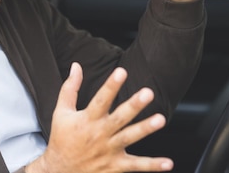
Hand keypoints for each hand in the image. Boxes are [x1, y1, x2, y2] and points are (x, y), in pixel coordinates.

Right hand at [26, 64, 172, 172]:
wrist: (60, 170)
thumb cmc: (62, 138)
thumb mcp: (61, 111)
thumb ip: (70, 88)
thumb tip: (76, 66)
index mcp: (87, 119)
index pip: (100, 100)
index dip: (111, 86)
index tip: (122, 72)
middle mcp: (99, 134)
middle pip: (119, 118)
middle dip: (134, 105)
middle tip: (148, 93)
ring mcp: (108, 151)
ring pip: (129, 138)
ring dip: (145, 129)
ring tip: (161, 119)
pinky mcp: (115, 166)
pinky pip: (136, 166)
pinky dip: (152, 165)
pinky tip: (167, 163)